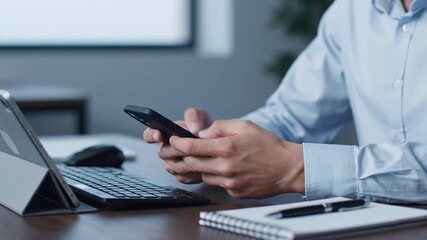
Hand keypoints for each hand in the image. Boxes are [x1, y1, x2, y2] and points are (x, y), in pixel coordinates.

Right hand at [142, 108, 211, 183]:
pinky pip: (183, 177)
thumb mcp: (201, 116)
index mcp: (166, 133)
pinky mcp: (182, 176)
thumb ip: (194, 116)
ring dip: (187, 160)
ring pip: (173, 166)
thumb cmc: (206, 130)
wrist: (217, 145)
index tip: (159, 134)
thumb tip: (193, 128)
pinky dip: (194, 171)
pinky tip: (204, 165)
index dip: (151, 135)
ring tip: (201, 154)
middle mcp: (167, 149)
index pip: (149, 135)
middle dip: (177, 148)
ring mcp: (173, 164)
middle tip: (190, 145)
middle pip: (163, 152)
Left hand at [169, 120, 304, 197]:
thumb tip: (202, 132)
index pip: (191, 147)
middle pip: (191, 163)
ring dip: (200, 166)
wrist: (287, 168)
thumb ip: (220, 127)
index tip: (173, 140)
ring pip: (202, 174)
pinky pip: (216, 184)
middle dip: (183, 157)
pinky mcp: (234, 192)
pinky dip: (216, 176)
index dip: (178, 143)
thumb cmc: (269, 146)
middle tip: (182, 151)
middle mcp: (225, 167)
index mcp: (226, 148)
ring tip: (211, 158)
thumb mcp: (245, 126)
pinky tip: (226, 169)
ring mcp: (229, 182)